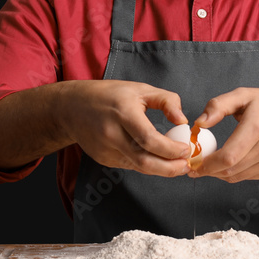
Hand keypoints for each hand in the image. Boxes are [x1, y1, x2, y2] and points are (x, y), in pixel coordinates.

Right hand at [58, 80, 190, 176]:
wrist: (72, 108)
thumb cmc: (109, 95)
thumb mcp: (140, 89)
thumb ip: (166, 101)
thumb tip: (183, 121)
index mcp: (122, 113)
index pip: (148, 139)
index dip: (170, 149)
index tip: (186, 149)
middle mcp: (112, 134)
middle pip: (144, 161)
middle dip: (169, 169)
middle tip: (186, 167)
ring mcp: (106, 150)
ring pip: (138, 167)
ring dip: (161, 169)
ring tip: (178, 165)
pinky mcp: (104, 159)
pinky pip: (130, 165)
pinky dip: (146, 165)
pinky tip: (158, 160)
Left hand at [189, 87, 258, 181]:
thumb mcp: (244, 95)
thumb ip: (218, 106)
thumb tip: (199, 123)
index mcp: (258, 128)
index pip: (228, 156)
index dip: (208, 164)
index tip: (193, 163)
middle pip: (230, 170)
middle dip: (209, 171)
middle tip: (195, 167)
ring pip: (237, 177)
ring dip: (219, 174)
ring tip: (208, 165)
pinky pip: (247, 177)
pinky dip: (233, 174)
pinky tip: (226, 165)